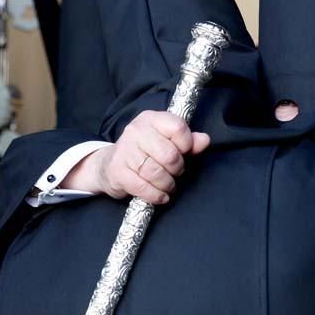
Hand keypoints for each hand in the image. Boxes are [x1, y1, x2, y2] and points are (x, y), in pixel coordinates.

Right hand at [64, 111, 209, 204]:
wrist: (110, 165)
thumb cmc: (145, 152)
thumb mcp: (168, 141)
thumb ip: (189, 141)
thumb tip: (204, 140)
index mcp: (152, 119)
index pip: (178, 128)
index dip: (186, 145)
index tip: (184, 153)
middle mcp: (136, 131)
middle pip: (169, 155)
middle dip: (177, 169)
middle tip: (175, 172)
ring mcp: (124, 150)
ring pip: (156, 173)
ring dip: (167, 184)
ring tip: (168, 185)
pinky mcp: (117, 171)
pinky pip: (143, 187)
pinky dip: (156, 195)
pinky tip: (160, 195)